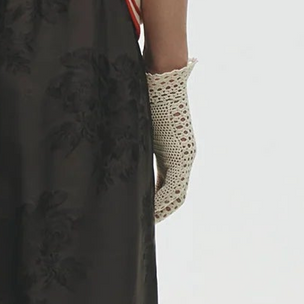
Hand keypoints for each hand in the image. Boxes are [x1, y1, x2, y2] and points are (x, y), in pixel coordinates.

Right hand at [145, 58, 196, 221]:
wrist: (161, 79)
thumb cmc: (147, 97)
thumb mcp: (140, 127)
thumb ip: (137, 144)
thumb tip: (118, 150)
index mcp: (175, 151)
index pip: (170, 186)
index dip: (160, 203)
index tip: (146, 214)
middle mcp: (185, 156)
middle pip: (176, 194)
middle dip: (162, 211)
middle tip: (145, 225)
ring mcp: (185, 156)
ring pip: (177, 194)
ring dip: (163, 210)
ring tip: (147, 223)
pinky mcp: (181, 155)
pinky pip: (174, 187)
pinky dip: (162, 202)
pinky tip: (151, 212)